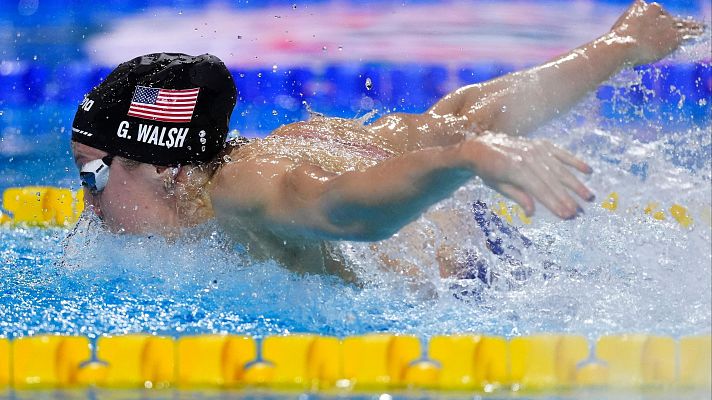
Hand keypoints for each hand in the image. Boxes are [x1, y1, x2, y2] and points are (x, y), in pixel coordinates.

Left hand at [463, 133, 593, 218]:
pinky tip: (588, 171)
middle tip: (580, 212)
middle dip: (567, 197)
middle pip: (552, 181)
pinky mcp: (541, 143)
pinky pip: (561, 153)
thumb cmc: (488, 170)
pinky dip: (575, 161)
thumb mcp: (498, 186)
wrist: (482, 145)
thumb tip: (531, 212)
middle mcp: (528, 157)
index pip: (539, 190)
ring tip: (588, 197)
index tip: (566, 215)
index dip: (554, 203)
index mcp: (515, 169)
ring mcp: (536, 148)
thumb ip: (517, 196)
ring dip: (575, 183)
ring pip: (560, 168)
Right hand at [611, 0, 703, 65]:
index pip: (652, 12)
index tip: (653, 28)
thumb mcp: (616, 33)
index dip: (654, 21)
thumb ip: (625, 34)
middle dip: (671, 23)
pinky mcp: (674, 35)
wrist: (623, 46)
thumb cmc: (613, 44)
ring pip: (680, 23)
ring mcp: (666, 22)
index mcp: (641, 6)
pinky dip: (694, 32)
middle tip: (678, 26)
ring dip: (690, 26)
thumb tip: (620, 47)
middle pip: (667, 17)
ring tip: (700, 27)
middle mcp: (656, 10)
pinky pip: (687, 33)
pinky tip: (701, 32)